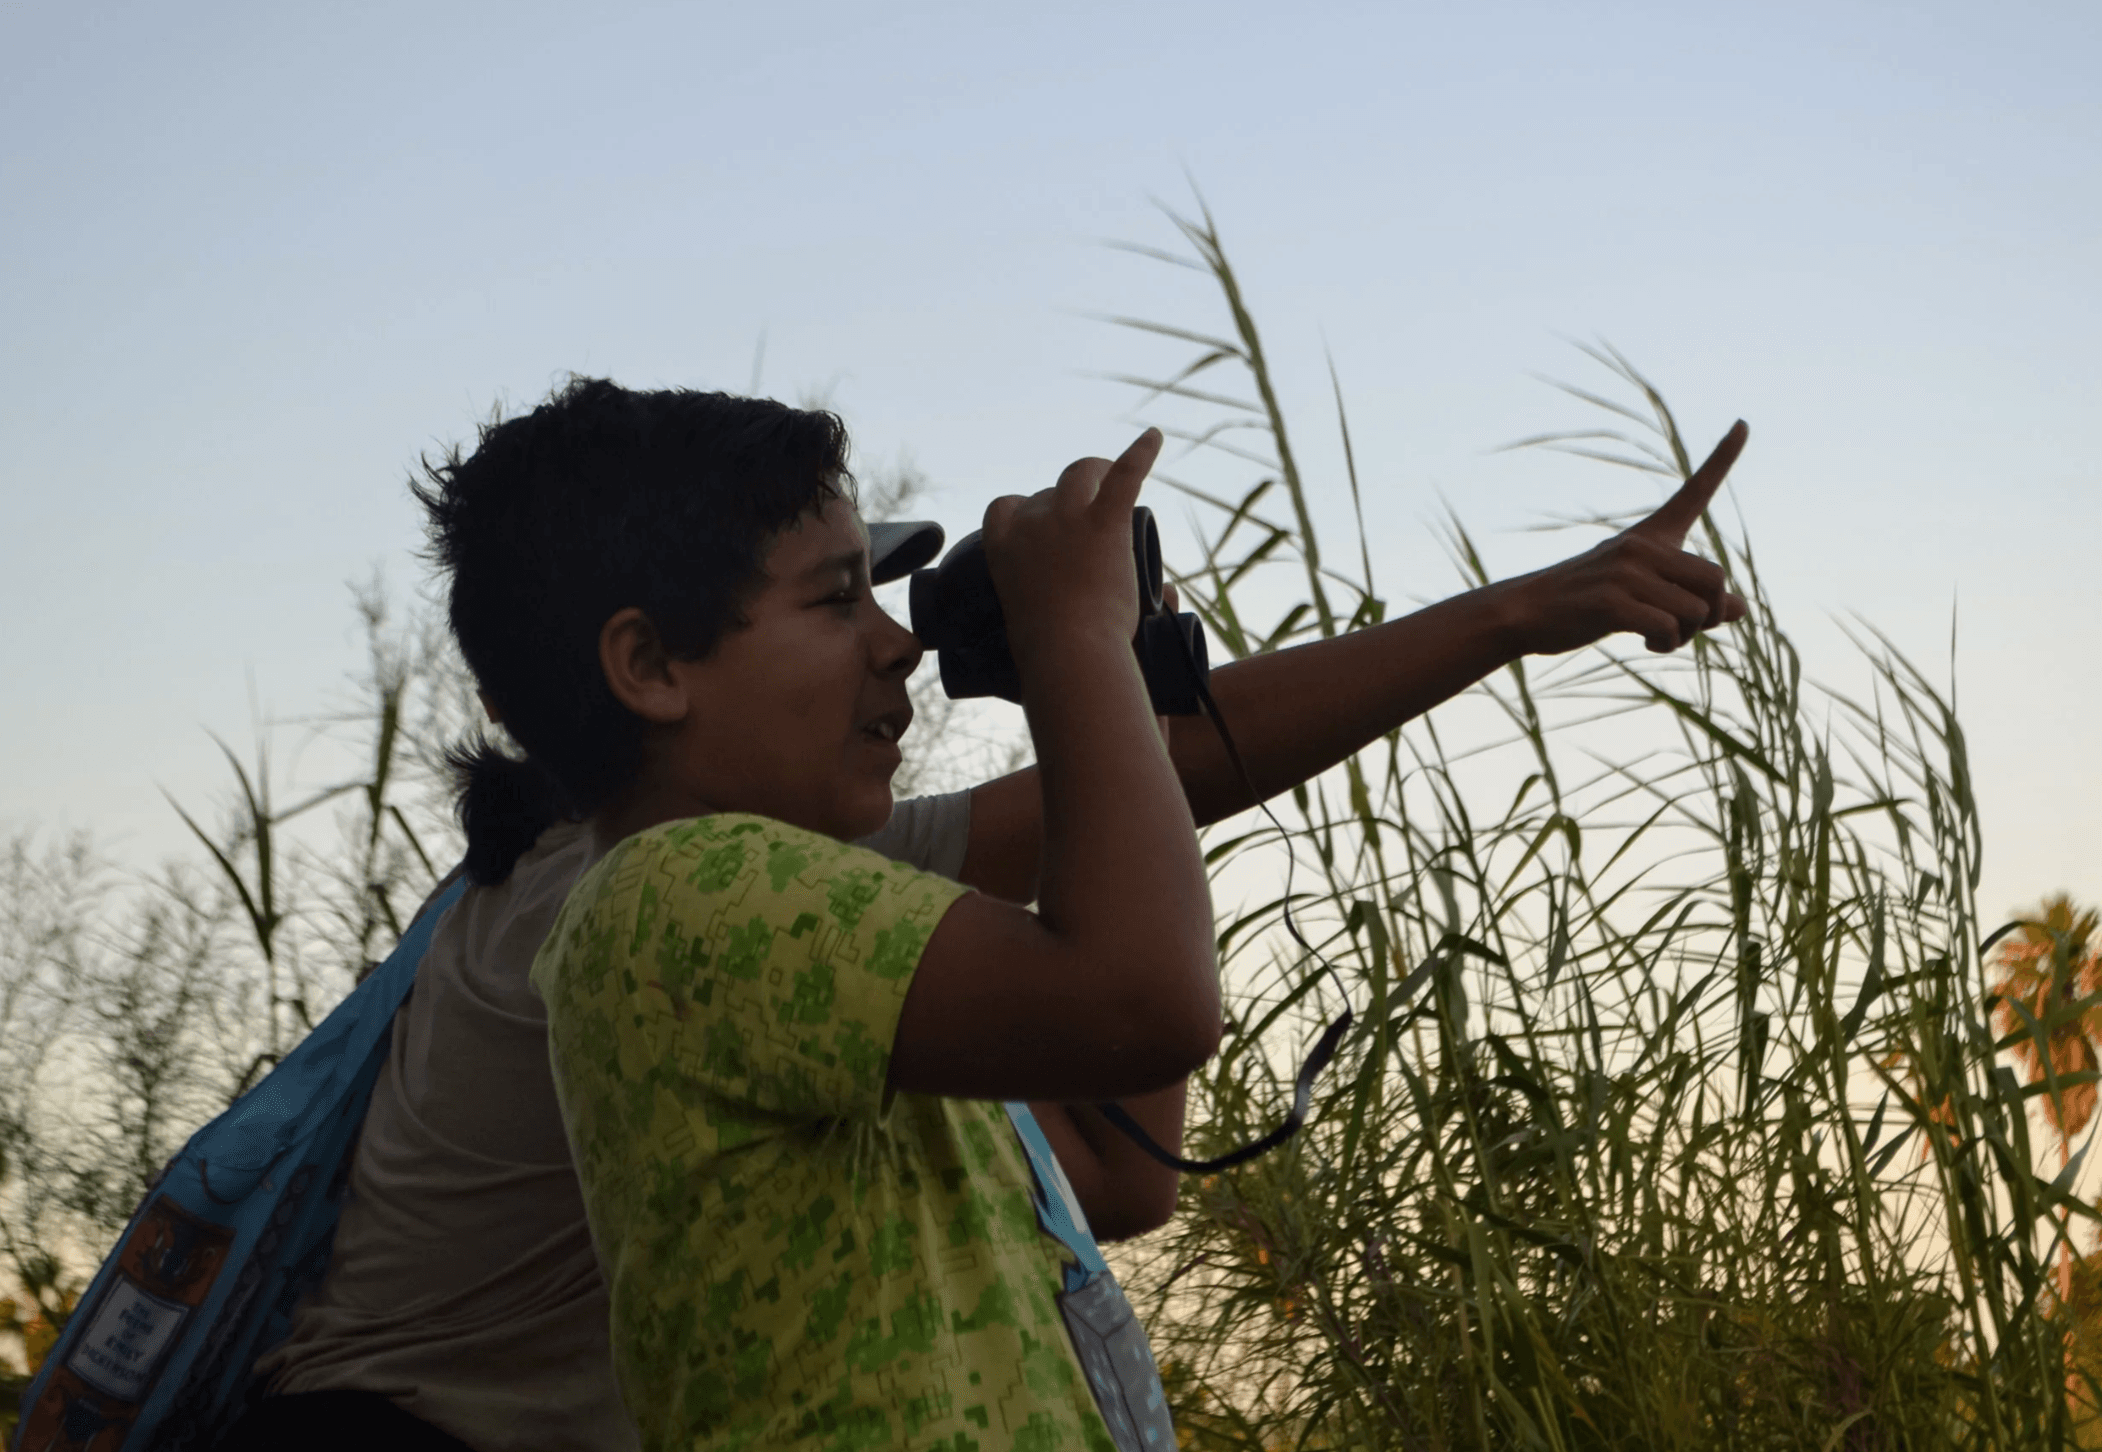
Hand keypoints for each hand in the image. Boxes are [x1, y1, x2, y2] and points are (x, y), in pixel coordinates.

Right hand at [982, 428, 1162, 662]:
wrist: (1069, 651)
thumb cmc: (1048, 651)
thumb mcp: (1025, 622)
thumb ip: (1036, 611)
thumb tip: (1063, 639)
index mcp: (1000, 543)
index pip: (1006, 506)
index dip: (1026, 511)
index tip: (1042, 526)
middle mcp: (1029, 521)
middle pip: (1050, 493)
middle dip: (1068, 504)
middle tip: (1091, 532)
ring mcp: (1066, 517)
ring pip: (1083, 472)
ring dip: (1098, 473)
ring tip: (1114, 479)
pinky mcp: (1104, 521)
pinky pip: (1125, 474)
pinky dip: (1142, 452)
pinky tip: (1156, 436)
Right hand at [1506, 421, 1750, 655]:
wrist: (1523, 612)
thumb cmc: (1583, 603)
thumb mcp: (1640, 594)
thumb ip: (1690, 597)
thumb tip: (1743, 610)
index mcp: (1649, 536)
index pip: (1694, 491)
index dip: (1722, 457)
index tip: (1744, 423)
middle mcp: (1640, 547)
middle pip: (1715, 579)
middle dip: (1710, 613)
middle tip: (1685, 629)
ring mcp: (1624, 572)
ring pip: (1696, 610)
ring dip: (1686, 636)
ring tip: (1660, 639)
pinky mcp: (1611, 602)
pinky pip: (1668, 627)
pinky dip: (1666, 643)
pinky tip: (1646, 644)